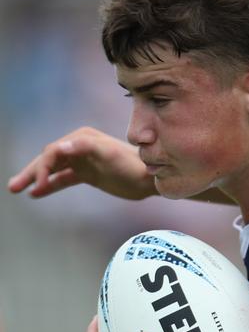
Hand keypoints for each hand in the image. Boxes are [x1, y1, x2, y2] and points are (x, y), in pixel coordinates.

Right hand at [7, 127, 154, 199]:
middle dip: (30, 172)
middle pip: (48, 159)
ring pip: (53, 169)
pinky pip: (63, 178)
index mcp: (82, 138)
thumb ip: (86, 149)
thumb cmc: (133, 165)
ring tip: (17, 190)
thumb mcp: (109, 155)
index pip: (53, 151)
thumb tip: (59, 147)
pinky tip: (37, 193)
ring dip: (36, 178)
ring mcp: (82, 160)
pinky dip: (51, 185)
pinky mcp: (88, 173)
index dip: (42, 167)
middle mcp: (79, 146)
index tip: (37, 185)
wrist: (151, 179)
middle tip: (13, 187)